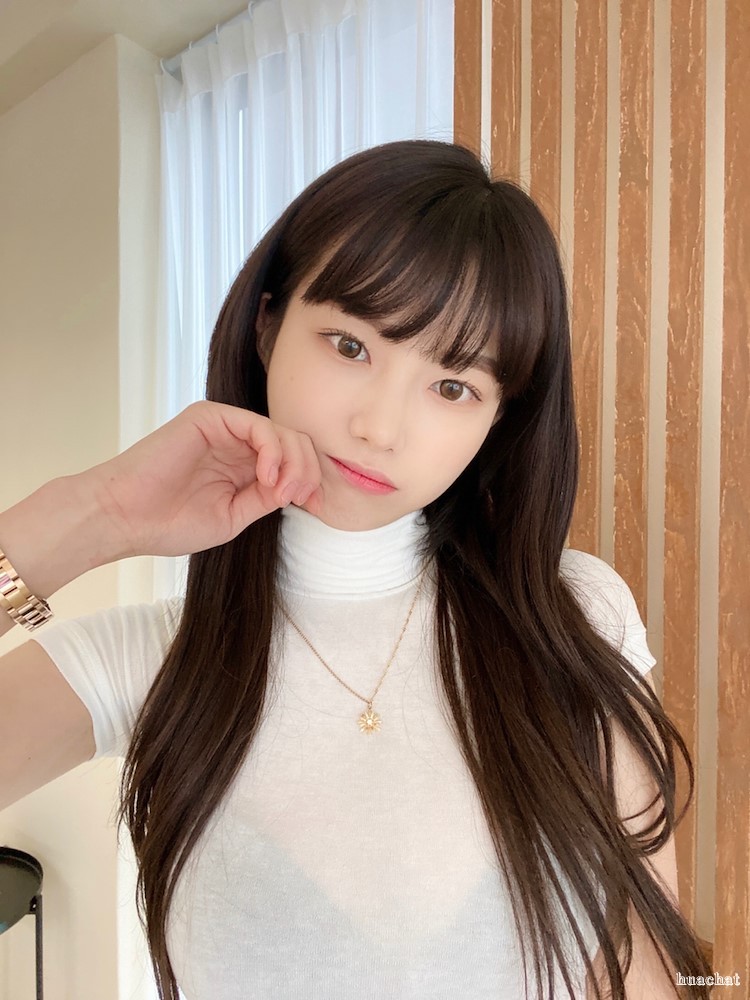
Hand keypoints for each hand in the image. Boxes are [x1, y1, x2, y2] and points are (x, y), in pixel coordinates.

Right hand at [85, 401, 322, 556]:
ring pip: (282, 432)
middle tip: (301, 498)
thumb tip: (299, 488)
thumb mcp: (233, 516)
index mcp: (243, 466)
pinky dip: (273, 450)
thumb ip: (265, 499)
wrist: (124, 518)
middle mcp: (236, 443)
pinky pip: (259, 425)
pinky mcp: (211, 417)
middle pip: (295, 443)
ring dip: (293, 463)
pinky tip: (267, 476)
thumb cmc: (169, 523)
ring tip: (280, 491)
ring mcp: (224, 427)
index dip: (311, 480)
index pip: (292, 461)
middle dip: (308, 471)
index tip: (317, 506)